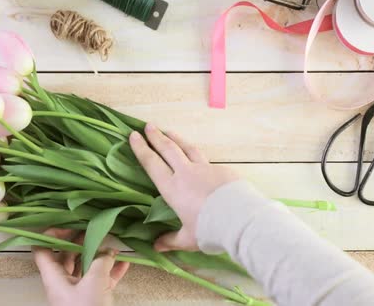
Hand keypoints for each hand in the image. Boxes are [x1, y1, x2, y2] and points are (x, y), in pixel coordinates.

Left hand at [33, 229, 129, 305]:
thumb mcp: (95, 282)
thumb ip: (101, 261)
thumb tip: (109, 249)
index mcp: (54, 277)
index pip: (42, 249)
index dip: (51, 234)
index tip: (68, 224)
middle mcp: (63, 282)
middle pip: (67, 255)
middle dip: (81, 240)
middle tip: (95, 229)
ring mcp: (78, 291)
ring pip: (86, 266)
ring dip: (99, 255)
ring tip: (113, 244)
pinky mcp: (92, 299)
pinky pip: (101, 279)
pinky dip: (112, 270)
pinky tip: (124, 263)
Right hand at [129, 124, 240, 251]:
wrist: (240, 220)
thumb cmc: (209, 230)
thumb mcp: (188, 239)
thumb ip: (171, 240)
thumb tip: (156, 246)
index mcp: (172, 188)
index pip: (152, 163)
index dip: (141, 149)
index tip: (133, 136)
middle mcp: (186, 173)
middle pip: (168, 149)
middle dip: (156, 136)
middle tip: (148, 126)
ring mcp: (205, 168)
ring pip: (188, 148)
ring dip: (176, 138)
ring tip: (168, 131)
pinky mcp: (222, 169)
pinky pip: (207, 160)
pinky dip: (198, 156)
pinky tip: (198, 158)